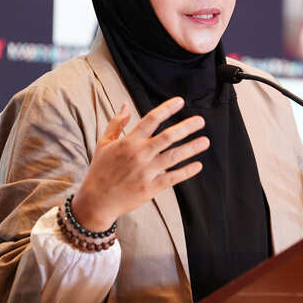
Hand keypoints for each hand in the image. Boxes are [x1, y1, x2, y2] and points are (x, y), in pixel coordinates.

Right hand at [71, 97, 208, 230]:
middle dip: (186, 127)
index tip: (180, 101)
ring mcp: (147, 171)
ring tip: (205, 141)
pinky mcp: (152, 187)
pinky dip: (187, 171)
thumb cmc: (100, 170)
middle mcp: (140, 154)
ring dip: (192, 148)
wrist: (97, 201)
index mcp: (129, 142)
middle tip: (200, 121)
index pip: (151, 119)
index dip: (167, 109)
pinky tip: (198, 165)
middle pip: (168, 137)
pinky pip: (173, 177)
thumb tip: (126, 105)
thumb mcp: (104, 143)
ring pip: (174, 156)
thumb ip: (117, 123)